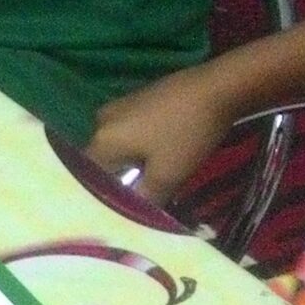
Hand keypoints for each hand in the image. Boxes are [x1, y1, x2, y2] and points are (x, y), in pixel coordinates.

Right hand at [82, 70, 238, 205]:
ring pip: (115, 147)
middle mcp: (100, 122)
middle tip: (138, 198)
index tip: (121, 211)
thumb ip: (144, 200)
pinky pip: (126, 132)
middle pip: (101, 162)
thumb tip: (131, 215)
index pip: (90, 178)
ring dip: (129, 164)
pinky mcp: (134, 100)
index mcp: (102, 141)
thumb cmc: (187, 133)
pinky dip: (137, 148)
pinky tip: (157, 154)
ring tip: (150, 178)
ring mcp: (117, 107)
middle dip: (118, 180)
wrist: (215, 89)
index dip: (104, 197)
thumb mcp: (168, 175)